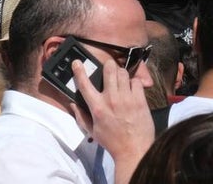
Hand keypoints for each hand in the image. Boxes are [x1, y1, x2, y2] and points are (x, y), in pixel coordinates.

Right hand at [69, 58, 153, 175]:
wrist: (134, 151)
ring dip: (120, 74)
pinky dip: (134, 83)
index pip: (85, 84)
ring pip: (123, 72)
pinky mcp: (140, 100)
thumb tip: (72, 104)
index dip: (79, 71)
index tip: (77, 62)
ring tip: (121, 80)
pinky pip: (137, 81)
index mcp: (97, 107)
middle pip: (108, 69)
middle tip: (108, 70)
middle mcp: (111, 100)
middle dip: (108, 66)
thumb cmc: (112, 142)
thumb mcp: (92, 132)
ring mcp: (126, 98)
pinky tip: (132, 90)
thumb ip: (81, 117)